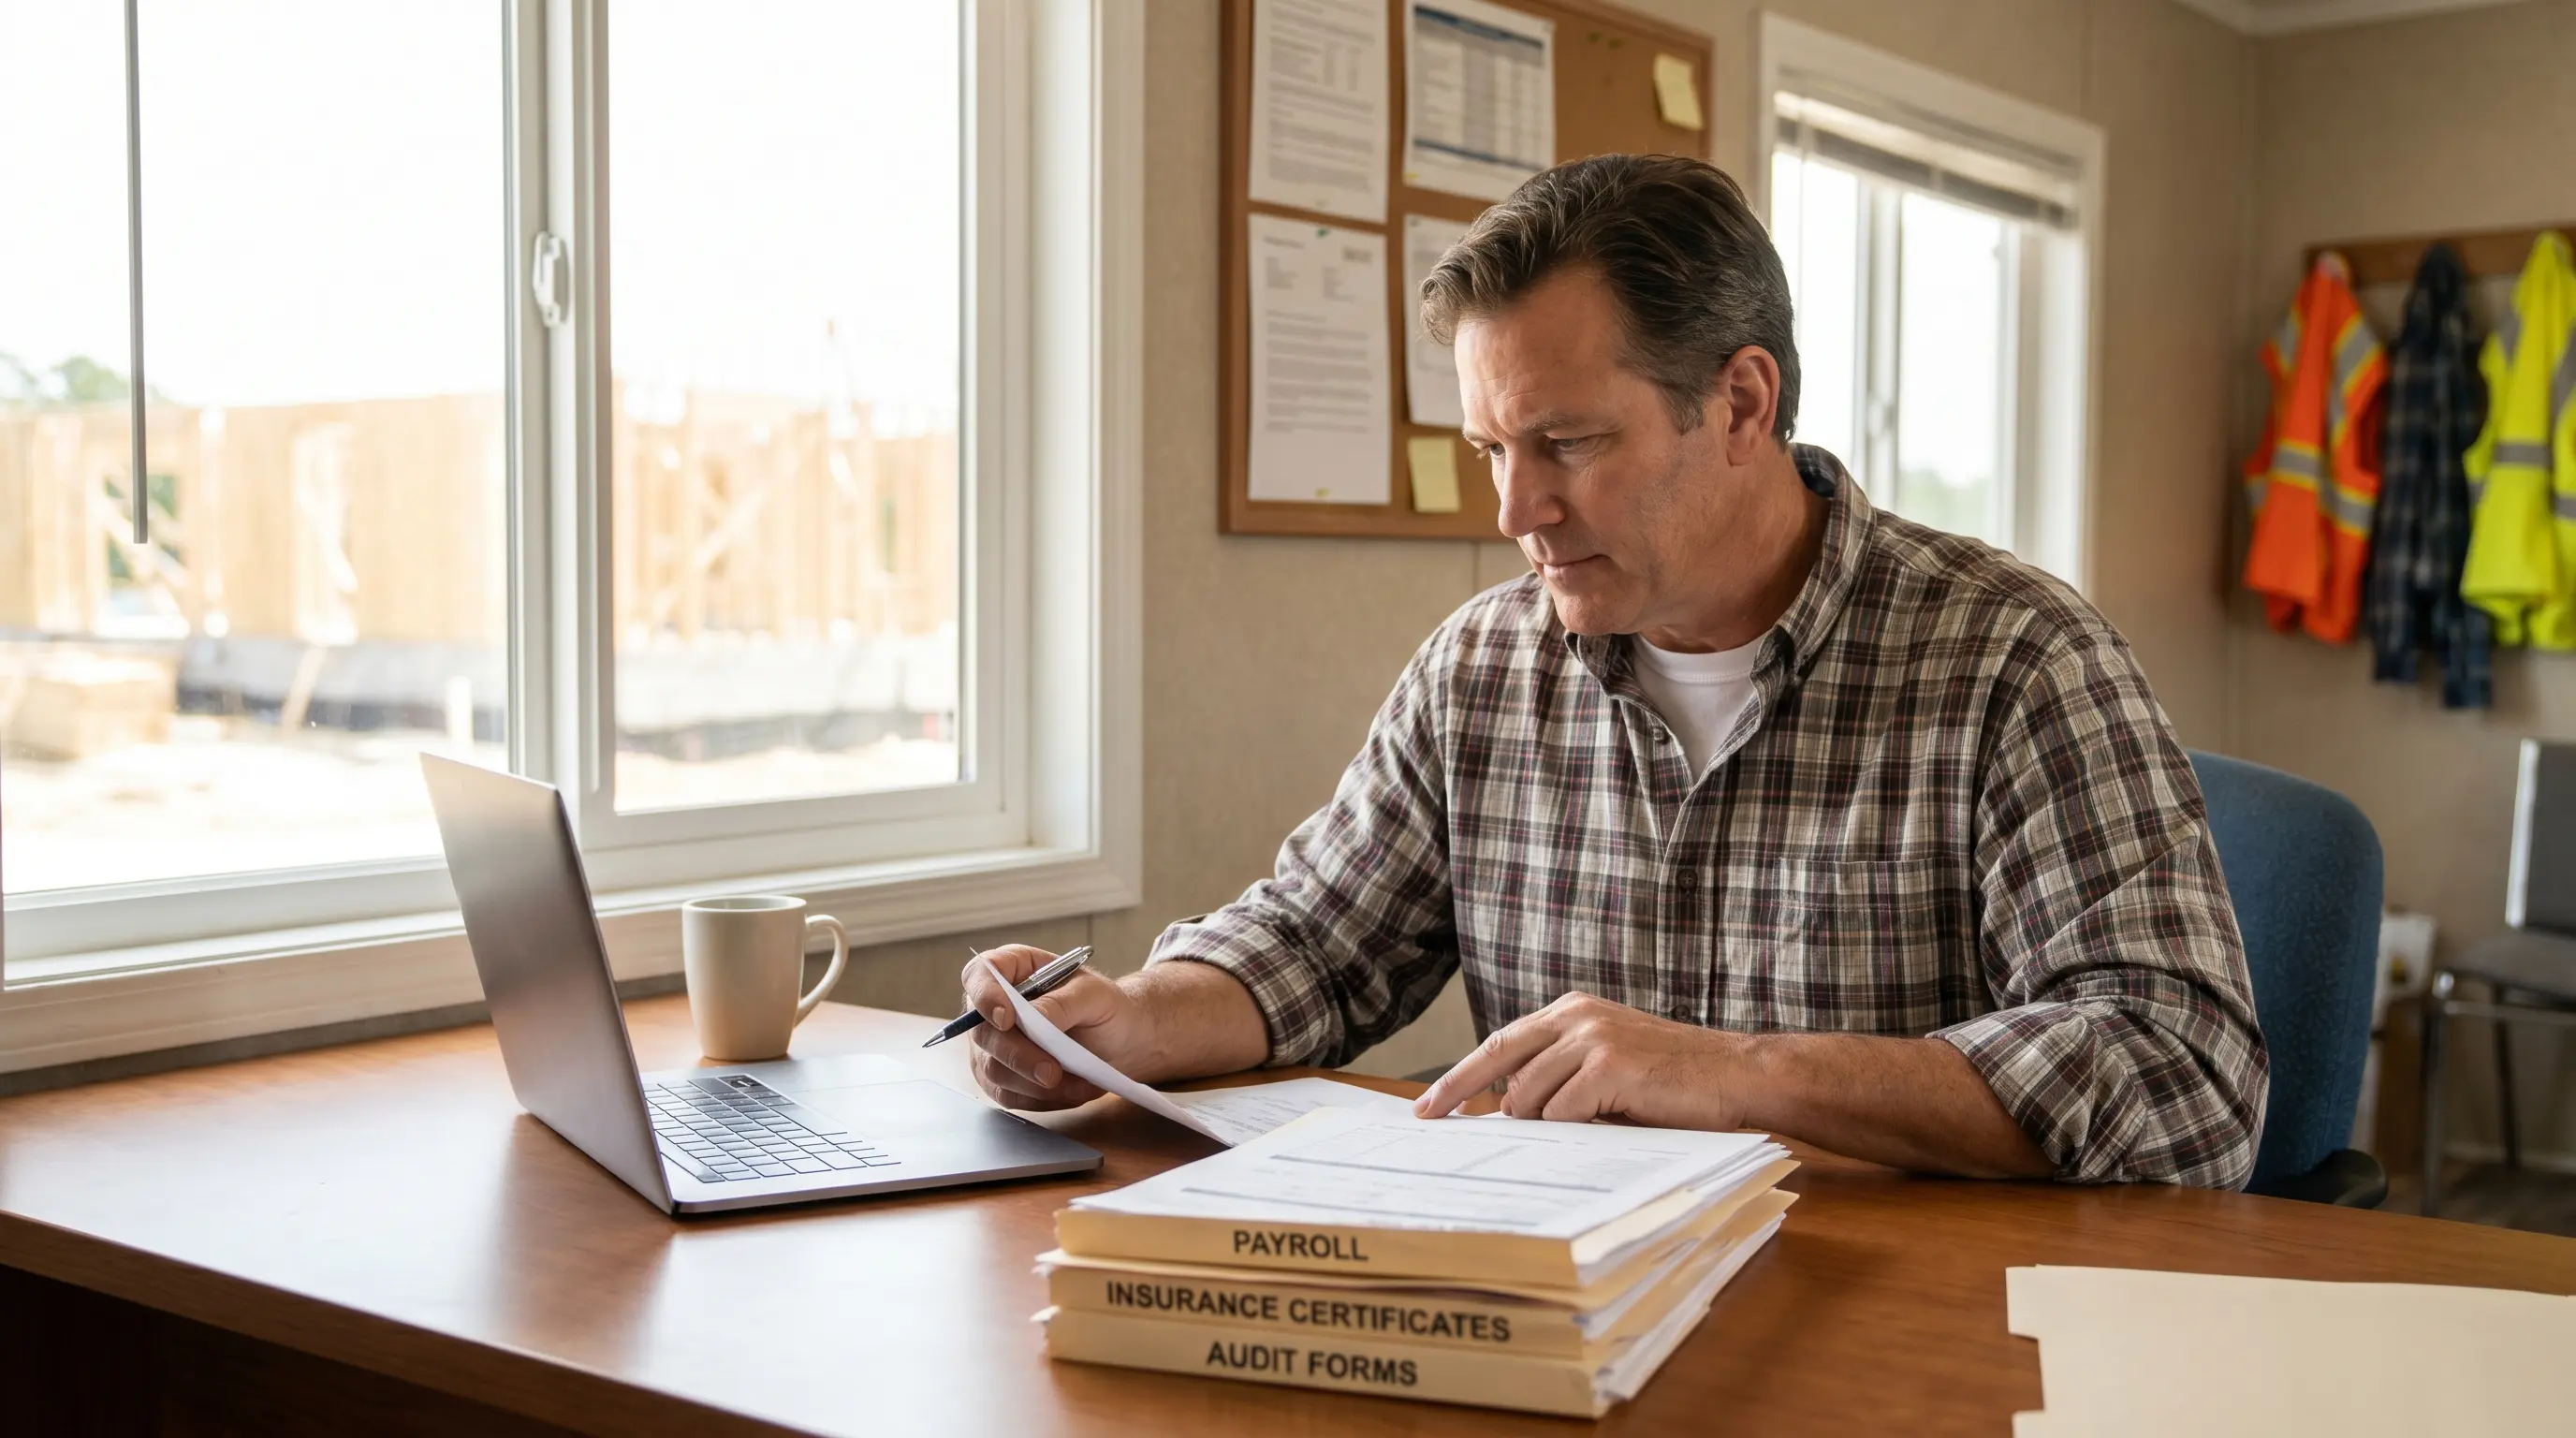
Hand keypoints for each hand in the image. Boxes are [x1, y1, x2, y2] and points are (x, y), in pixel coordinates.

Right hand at [959, 945, 1158, 1110]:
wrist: (1122, 1043)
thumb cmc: (1107, 1009)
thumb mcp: (1095, 996)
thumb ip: (1062, 1003)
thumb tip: (1032, 1017)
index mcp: (1014, 970)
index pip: (979, 975)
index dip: (985, 996)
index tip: (1006, 1018)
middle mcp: (995, 1007)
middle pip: (982, 1032)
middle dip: (1018, 1055)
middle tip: (1051, 1072)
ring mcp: (995, 1046)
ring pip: (993, 1070)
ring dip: (1034, 1083)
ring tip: (1077, 1082)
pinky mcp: (1002, 1080)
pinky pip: (1008, 1096)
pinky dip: (1040, 1099)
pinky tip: (1070, 1090)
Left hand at [1412, 991, 1745, 1128]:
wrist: (1735, 1075)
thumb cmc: (1673, 1081)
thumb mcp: (1607, 1069)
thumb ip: (1559, 1078)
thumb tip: (1505, 1112)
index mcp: (1572, 1011)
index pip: (1501, 1043)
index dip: (1460, 1075)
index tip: (1428, 1105)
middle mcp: (1575, 1016)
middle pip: (1497, 1059)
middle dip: (1460, 1092)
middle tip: (1434, 1121)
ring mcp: (1591, 1038)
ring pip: (1529, 1096)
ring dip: (1547, 1123)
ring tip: (1588, 1126)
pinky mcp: (1608, 1065)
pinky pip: (1563, 1112)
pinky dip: (1575, 1128)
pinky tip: (1607, 1123)